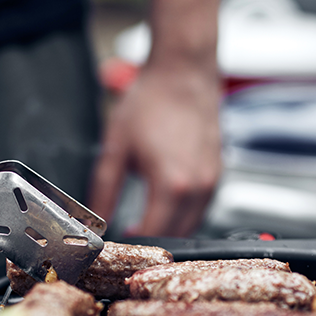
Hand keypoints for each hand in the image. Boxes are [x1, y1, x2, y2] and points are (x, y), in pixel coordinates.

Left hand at [88, 55, 221, 236]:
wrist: (184, 73)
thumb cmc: (153, 101)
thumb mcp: (117, 147)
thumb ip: (104, 190)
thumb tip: (97, 218)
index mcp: (171, 185)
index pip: (151, 234)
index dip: (132, 242)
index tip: (118, 240)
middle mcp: (198, 188)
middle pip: (175, 235)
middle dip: (151, 238)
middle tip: (129, 233)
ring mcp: (212, 181)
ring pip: (192, 224)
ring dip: (170, 228)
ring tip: (146, 221)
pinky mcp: (219, 173)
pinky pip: (202, 208)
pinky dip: (185, 213)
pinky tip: (166, 203)